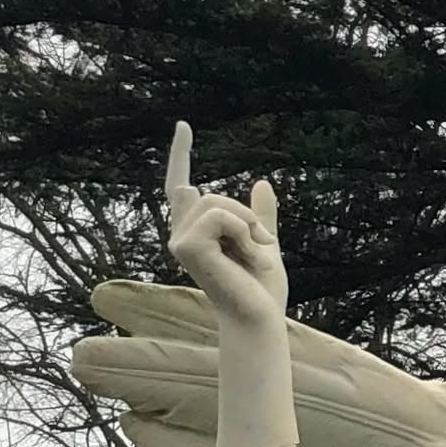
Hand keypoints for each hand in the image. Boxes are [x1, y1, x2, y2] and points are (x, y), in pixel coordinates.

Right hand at [165, 121, 288, 330]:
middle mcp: (181, 236)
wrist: (261, 319)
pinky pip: (218, 215)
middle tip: (264, 248)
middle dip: (245, 215)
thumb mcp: (266, 244)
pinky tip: (251, 257)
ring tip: (258, 255)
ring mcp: (179, 242)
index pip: (181, 188)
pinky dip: (243, 231)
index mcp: (197, 234)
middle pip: (209, 195)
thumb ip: (260, 217)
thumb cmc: (262, 292)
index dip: (181, 156)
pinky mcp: (186, 246)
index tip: (184, 126)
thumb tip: (262, 183)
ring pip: (215, 202)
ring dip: (247, 225)